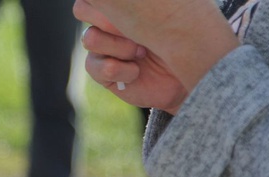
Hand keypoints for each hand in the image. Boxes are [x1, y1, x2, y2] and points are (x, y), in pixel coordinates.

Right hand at [73, 0, 238, 92]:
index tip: (129, 10)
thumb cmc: (179, 38)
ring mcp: (102, 47)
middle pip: (83, 8)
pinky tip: (136, 72)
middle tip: (136, 30)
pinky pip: (94, 65)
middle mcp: (106, 23)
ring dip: (120, 46)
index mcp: (118, 5)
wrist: (185, 77)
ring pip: (90, 37)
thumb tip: (117, 1)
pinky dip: (119, 69)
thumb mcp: (160, 12)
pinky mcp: (101, 72)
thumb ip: (133, 4)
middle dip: (111, 20)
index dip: (105, 1)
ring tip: (142, 52)